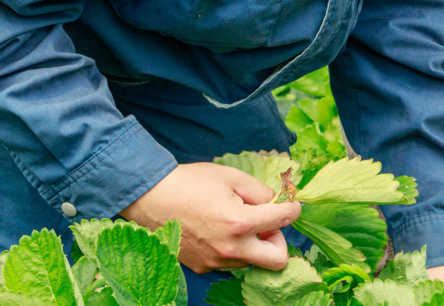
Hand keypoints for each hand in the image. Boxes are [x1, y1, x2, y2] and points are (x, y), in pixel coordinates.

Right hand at [120, 162, 301, 272]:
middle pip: (277, 260)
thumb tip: (276, 203)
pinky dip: (234, 248)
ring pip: (252, 261)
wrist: (151, 198)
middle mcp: (230, 248)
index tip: (292, 205)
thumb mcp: (231, 177)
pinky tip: (218, 230)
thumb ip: (260, 191)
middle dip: (278, 240)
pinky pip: (231, 261)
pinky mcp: (203, 267)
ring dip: (254, 244)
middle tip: (266, 223)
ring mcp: (215, 261)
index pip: (283, 220)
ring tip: (236, 222)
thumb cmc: (190, 182)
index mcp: (239, 222)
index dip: (293, 209)